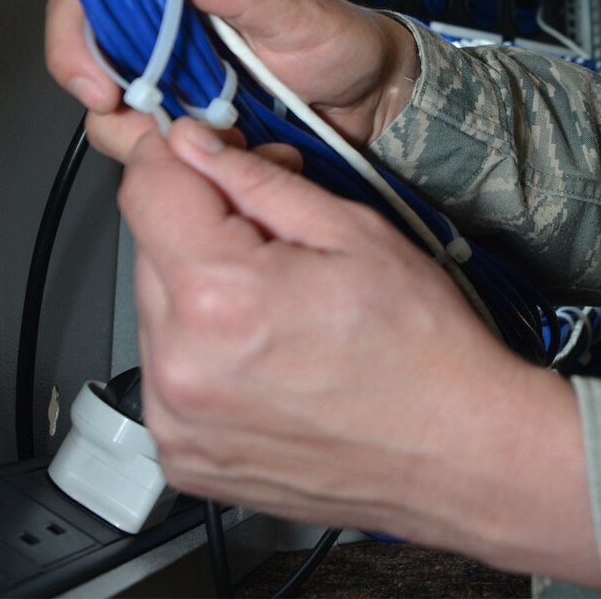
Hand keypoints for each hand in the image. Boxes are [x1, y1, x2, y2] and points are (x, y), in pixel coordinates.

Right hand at [44, 0, 418, 161]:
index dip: (76, 42)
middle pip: (93, 71)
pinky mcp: (192, 138)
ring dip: (160, 144)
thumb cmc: (341, 43)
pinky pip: (162, 160)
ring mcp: (176, 93)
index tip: (99, 86)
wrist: (375, 102)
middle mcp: (166, 43)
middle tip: (168, 127)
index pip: (92, 3)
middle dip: (117, 109)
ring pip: (121, 124)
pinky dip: (190, 168)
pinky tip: (235, 155)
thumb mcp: (299, 13)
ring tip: (225, 136)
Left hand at [119, 118, 600, 585]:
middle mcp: (182, 366)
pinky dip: (203, 353)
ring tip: (279, 306)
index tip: (206, 152)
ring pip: (157, 310)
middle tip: (275, 236)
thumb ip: (258, 181)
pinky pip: (167, 373)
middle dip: (201, 224)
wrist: (455, 452)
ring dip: (200, 292)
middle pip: (149, 247)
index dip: (177, 154)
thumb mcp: (353, 231)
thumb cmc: (423, 352)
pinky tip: (265, 354)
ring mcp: (177, 421)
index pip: (146, 188)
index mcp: (220, 296)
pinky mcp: (185, 456)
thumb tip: (197, 145)